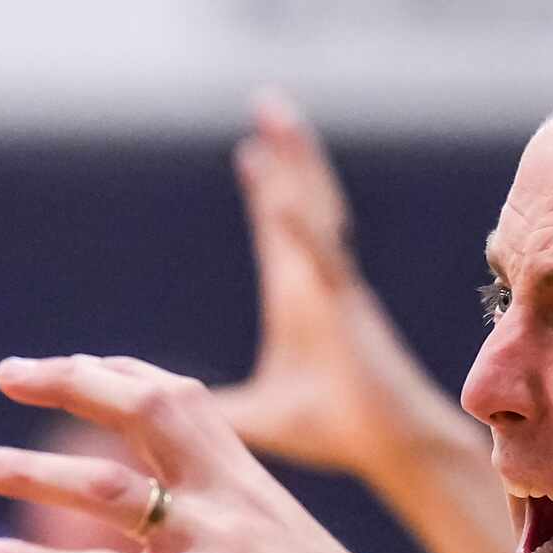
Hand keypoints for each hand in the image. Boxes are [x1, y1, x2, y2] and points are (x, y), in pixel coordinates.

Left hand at [0, 354, 442, 552]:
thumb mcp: (284, 550)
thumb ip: (230, 527)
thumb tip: (179, 533)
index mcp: (248, 480)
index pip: (177, 396)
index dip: (115, 372)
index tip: (63, 365)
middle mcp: (230, 497)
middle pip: (143, 410)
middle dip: (70, 381)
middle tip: (2, 374)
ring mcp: (218, 546)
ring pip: (106, 490)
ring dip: (27, 471)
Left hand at [212, 90, 474, 486]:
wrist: (386, 445)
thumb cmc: (333, 430)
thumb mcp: (255, 418)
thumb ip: (215, 410)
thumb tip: (167, 418)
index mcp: (297, 301)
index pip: (277, 235)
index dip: (266, 193)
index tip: (248, 154)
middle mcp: (315, 284)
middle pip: (297, 205)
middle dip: (284, 157)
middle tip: (267, 106)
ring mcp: (333, 290)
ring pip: (313, 213)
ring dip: (297, 166)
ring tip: (280, 117)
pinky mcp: (348, 312)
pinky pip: (325, 261)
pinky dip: (305, 230)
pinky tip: (286, 199)